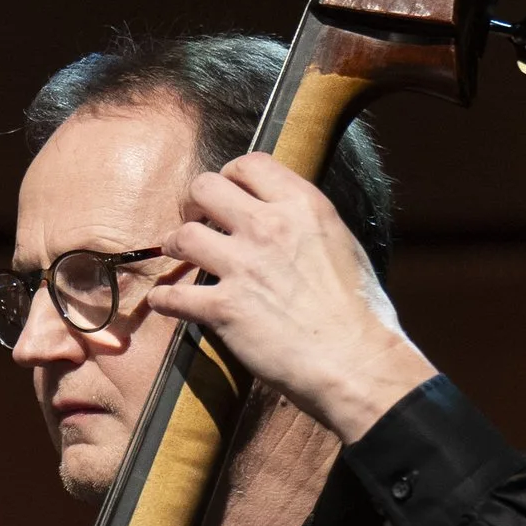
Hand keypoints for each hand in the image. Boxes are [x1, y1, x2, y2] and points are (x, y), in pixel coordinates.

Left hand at [150, 152, 434, 439]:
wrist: (356, 361)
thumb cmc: (361, 313)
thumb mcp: (342, 245)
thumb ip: (308, 226)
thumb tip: (291, 224)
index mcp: (303, 206)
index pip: (251, 164)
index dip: (231, 176)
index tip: (228, 193)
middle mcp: (268, 227)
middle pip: (205, 187)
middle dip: (196, 203)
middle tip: (199, 220)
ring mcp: (243, 266)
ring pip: (183, 235)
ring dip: (175, 244)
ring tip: (178, 255)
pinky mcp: (225, 308)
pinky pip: (174, 296)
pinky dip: (165, 300)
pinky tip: (165, 302)